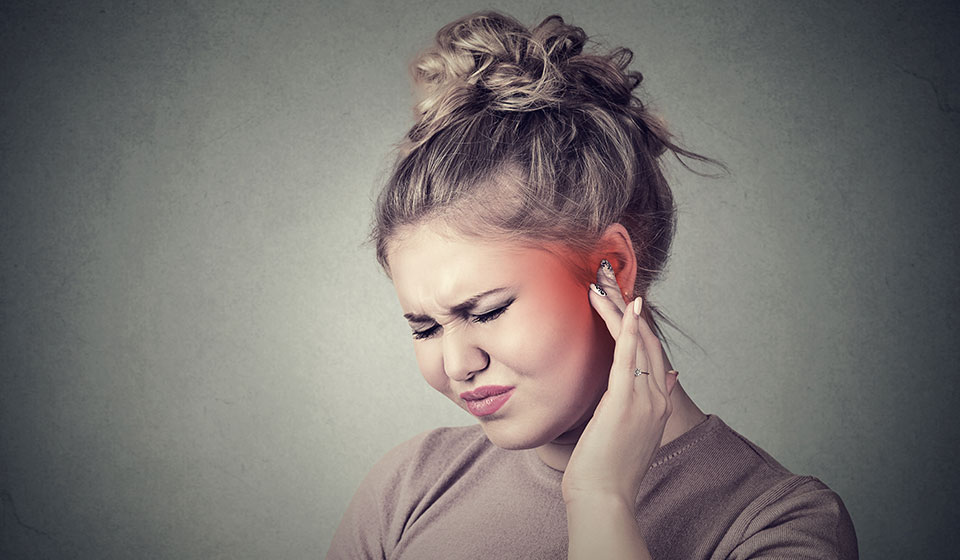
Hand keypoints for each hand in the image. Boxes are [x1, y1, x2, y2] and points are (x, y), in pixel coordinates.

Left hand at [560, 261, 678, 506]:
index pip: (652, 355)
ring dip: (621, 310)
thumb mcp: (631, 433)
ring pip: (638, 344)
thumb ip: (645, 405)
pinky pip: (630, 358)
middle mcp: (657, 399)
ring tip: (603, 283)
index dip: (639, 326)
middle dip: (628, 309)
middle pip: (648, 342)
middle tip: (608, 279)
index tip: (623, 300)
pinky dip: (630, 330)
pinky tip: (626, 308)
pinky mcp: (626, 402)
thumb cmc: (607, 471)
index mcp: (658, 405)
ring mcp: (644, 400)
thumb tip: (670, 378)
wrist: (603, 498)